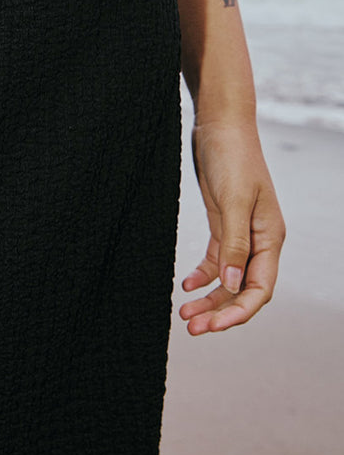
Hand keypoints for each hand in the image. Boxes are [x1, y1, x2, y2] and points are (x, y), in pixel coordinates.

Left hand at [179, 118, 284, 334]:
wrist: (220, 126)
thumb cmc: (232, 157)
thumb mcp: (233, 200)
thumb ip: (233, 243)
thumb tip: (234, 284)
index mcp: (270, 237)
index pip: (260, 288)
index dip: (239, 311)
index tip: (214, 326)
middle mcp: (259, 240)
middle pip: (243, 289)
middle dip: (220, 312)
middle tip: (192, 328)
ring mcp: (241, 233)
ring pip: (228, 278)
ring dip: (209, 298)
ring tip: (184, 315)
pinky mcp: (223, 224)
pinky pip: (216, 260)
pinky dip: (202, 275)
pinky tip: (186, 286)